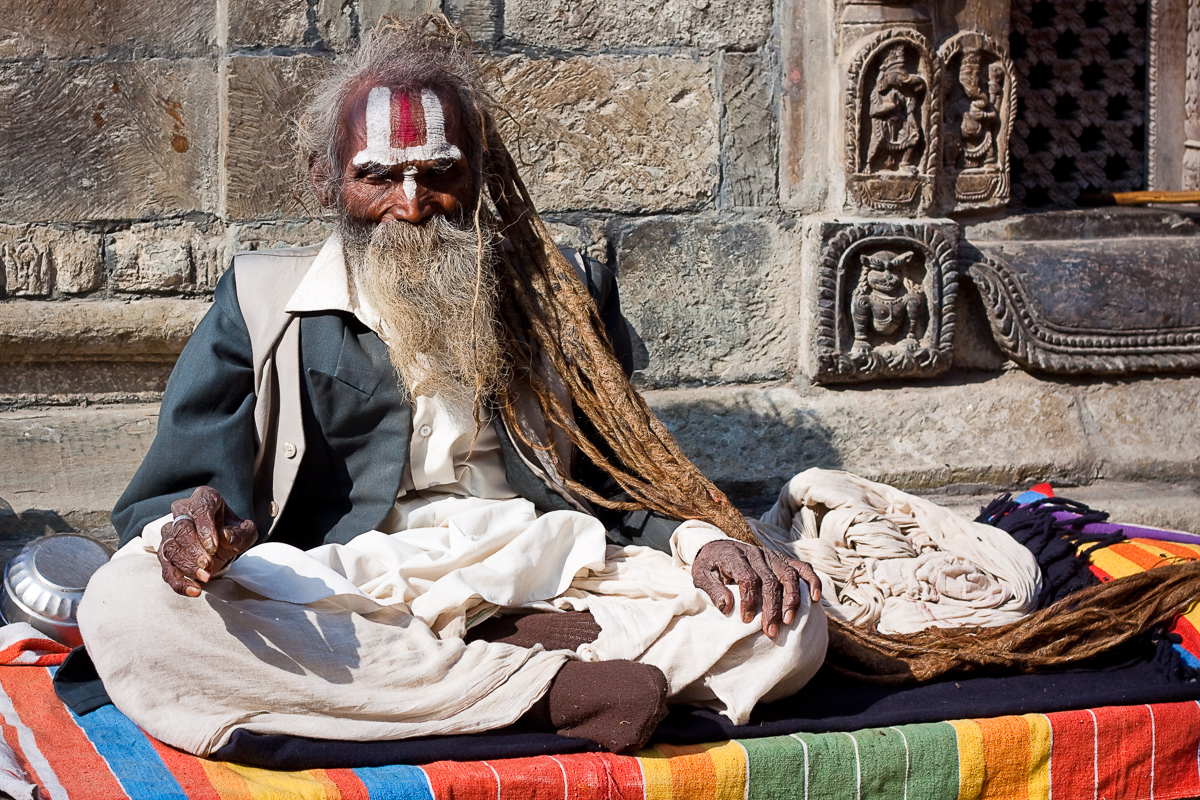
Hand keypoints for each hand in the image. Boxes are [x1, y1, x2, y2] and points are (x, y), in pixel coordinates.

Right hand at [160, 486, 256, 596]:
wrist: (224, 544)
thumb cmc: (234, 533)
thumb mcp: (246, 532)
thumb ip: (240, 533)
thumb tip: (225, 537)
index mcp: (204, 499)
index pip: (200, 509)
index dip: (204, 528)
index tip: (213, 546)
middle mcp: (183, 511)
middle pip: (181, 529)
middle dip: (194, 550)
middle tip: (209, 565)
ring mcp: (170, 531)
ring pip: (170, 548)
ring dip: (186, 566)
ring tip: (206, 577)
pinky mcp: (165, 552)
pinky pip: (166, 567)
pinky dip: (178, 581)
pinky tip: (193, 590)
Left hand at [691, 540, 821, 637]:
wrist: (717, 547)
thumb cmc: (710, 567)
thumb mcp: (701, 577)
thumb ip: (713, 591)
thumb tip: (727, 607)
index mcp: (734, 556)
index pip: (748, 578)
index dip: (749, 600)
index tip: (746, 620)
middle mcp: (755, 553)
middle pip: (770, 580)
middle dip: (772, 608)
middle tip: (771, 631)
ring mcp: (771, 555)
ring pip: (788, 575)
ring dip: (791, 599)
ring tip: (789, 621)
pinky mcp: (782, 559)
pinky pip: (802, 567)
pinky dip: (811, 581)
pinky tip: (815, 598)